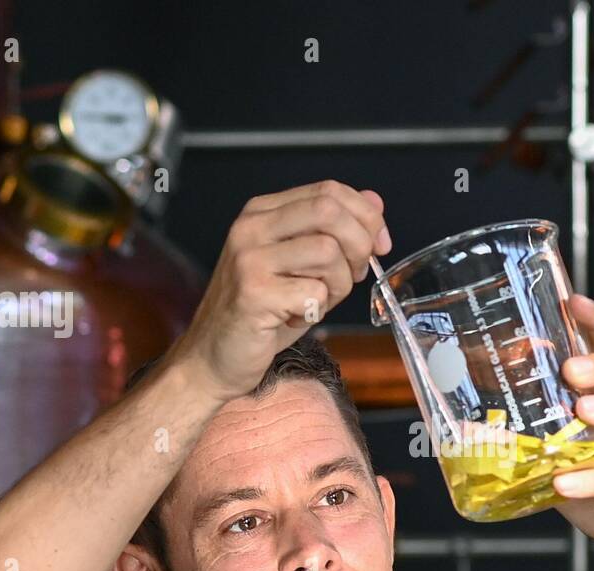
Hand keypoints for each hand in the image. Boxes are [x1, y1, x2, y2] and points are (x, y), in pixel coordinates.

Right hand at [174, 180, 391, 401]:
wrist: (213, 357)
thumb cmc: (263, 313)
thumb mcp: (303, 265)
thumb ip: (335, 233)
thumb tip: (375, 203)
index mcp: (263, 212)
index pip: (328, 190)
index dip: (366, 216)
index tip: (379, 245)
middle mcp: (251, 228)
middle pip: (329, 211)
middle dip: (359, 246)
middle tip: (352, 275)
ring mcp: (249, 259)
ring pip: (327, 252)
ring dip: (338, 284)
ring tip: (317, 300)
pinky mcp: (253, 293)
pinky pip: (313, 292)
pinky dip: (318, 310)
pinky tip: (296, 316)